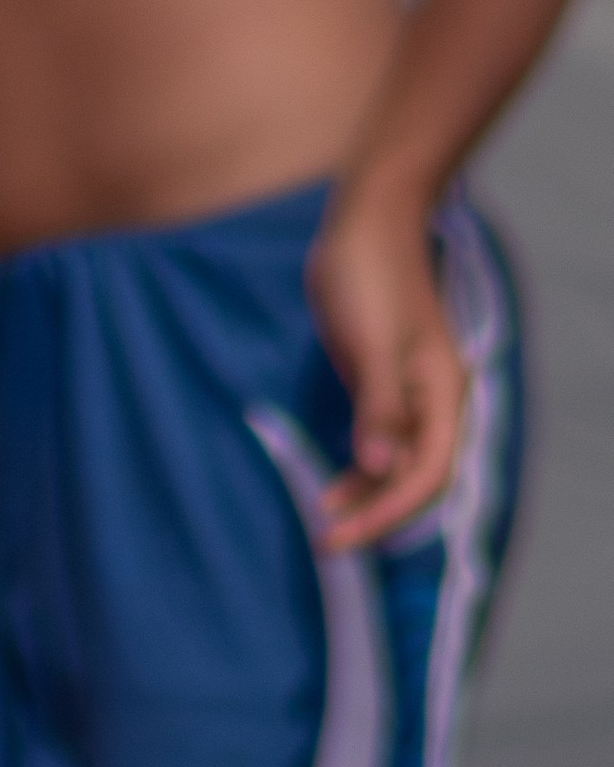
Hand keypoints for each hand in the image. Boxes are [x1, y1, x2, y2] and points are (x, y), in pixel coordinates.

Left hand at [307, 193, 466, 552]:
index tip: (340, 534)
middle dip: (376, 516)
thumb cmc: (371, 277)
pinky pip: (378, 445)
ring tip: (324, 523)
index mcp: (443, 395)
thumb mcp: (371, 344)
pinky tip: (329, 489)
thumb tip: (380, 467)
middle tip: (327, 543)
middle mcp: (432, 404)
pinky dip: (358, 471)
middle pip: (415, 481)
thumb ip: (379, 407)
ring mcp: (407, 397)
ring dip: (365, 498)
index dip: (386, 512)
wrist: (365, 223)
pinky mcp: (379, 388)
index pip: (427, 476)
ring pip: (396, 467)